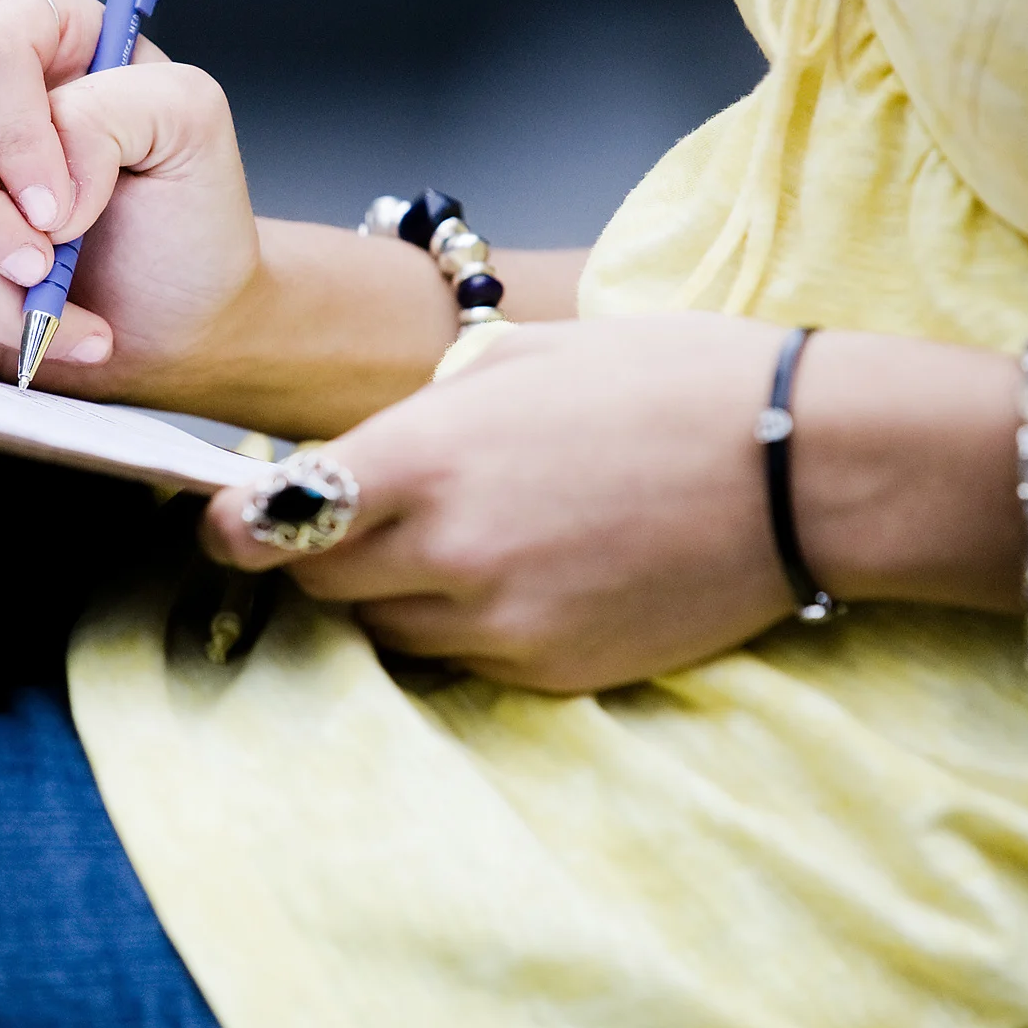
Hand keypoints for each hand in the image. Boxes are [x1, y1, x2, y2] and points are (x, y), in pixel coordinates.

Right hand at [0, 0, 261, 396]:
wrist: (172, 316)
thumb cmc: (185, 217)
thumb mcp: (192, 132)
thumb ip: (124, 108)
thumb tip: (45, 172)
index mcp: (42, 30)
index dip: (16, 131)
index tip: (62, 208)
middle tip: (43, 268)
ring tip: (60, 311)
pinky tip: (31, 326)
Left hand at [202, 314, 801, 693]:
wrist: (804, 466)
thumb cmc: (672, 382)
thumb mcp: (526, 356)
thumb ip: (427, 410)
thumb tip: (373, 446)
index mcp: (428, 456)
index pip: (274, 517)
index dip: (234, 524)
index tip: (224, 519)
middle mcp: (448, 550)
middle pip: (318, 585)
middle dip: (315, 555)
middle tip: (346, 521)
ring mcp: (501, 623)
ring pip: (386, 632)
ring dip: (388, 595)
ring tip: (448, 544)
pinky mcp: (551, 671)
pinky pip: (462, 662)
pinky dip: (461, 629)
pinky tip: (515, 577)